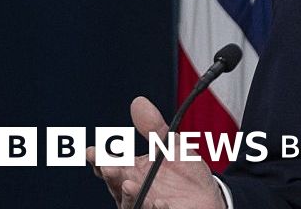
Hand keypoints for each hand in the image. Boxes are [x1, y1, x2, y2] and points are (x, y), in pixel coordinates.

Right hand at [87, 96, 225, 208]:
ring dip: (128, 194)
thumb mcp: (172, 145)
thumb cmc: (185, 173)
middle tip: (109, 167)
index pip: (108, 165)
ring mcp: (143, 204)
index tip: (93, 151)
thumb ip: (154, 128)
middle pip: (115, 184)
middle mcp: (132, 190)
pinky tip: (159, 202)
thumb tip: (138, 101)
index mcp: (130, 171)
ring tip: (130, 184)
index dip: (99, 159)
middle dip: (111, 175)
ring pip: (128, 203)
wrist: (207, 196)